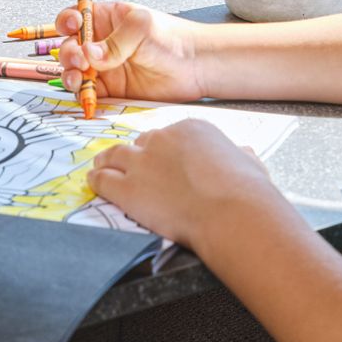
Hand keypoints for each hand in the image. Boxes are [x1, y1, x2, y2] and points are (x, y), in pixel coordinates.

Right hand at [56, 1, 204, 104]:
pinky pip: (89, 93)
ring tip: (79, 78)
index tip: (70, 27)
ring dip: (71, 75)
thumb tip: (88, 53)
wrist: (195, 67)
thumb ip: (113, 42)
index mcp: (106, 19)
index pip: (76, 17)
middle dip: (68, 53)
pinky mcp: (111, 90)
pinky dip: (82, 96)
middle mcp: (101, 43)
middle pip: (70, 46)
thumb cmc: (172, 38)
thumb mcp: (141, 28)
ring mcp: (104, 67)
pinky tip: (86, 95)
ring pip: (75, 72)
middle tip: (81, 60)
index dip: (67, 21)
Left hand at [86, 120, 275, 247]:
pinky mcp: (127, 189)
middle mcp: (163, 139)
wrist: (232, 213)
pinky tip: (93, 182)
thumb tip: (243, 154)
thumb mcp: (248, 163)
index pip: (167, 135)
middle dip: (136, 155)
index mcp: (191, 129)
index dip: (161, 149)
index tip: (159, 160)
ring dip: (106, 162)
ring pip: (114, 156)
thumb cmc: (246, 192)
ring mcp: (142, 163)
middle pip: (140, 143)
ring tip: (100, 166)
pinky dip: (96, 180)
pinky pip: (103, 180)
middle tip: (131, 166)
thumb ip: (239, 156)